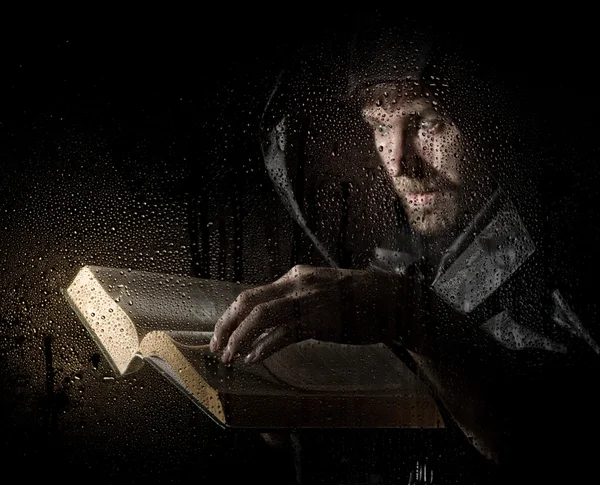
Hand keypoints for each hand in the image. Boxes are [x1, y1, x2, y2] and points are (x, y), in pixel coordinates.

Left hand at [210, 264, 410, 363]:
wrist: (393, 301)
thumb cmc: (358, 298)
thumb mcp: (321, 288)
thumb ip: (296, 298)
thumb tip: (269, 316)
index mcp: (296, 276)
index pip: (252, 294)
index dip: (231, 315)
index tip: (221, 333)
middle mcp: (298, 284)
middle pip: (248, 302)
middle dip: (226, 326)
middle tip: (216, 347)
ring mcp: (309, 302)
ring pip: (261, 317)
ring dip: (239, 339)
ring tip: (229, 357)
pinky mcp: (321, 322)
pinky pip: (284, 335)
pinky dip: (265, 347)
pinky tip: (255, 358)